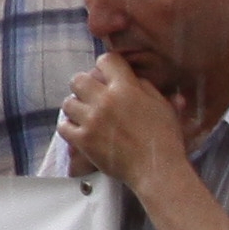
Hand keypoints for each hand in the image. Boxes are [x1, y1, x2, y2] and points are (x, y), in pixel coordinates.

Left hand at [55, 54, 188, 187]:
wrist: (157, 169)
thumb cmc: (165, 139)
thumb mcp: (163, 107)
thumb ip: (148, 88)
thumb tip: (135, 80)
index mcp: (127, 89)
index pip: (105, 60)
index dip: (107, 66)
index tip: (109, 75)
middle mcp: (105, 100)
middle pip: (78, 79)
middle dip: (85, 85)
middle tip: (93, 96)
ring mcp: (91, 120)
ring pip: (67, 102)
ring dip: (77, 107)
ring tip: (86, 115)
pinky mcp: (82, 140)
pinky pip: (63, 126)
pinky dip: (70, 127)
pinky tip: (81, 130)